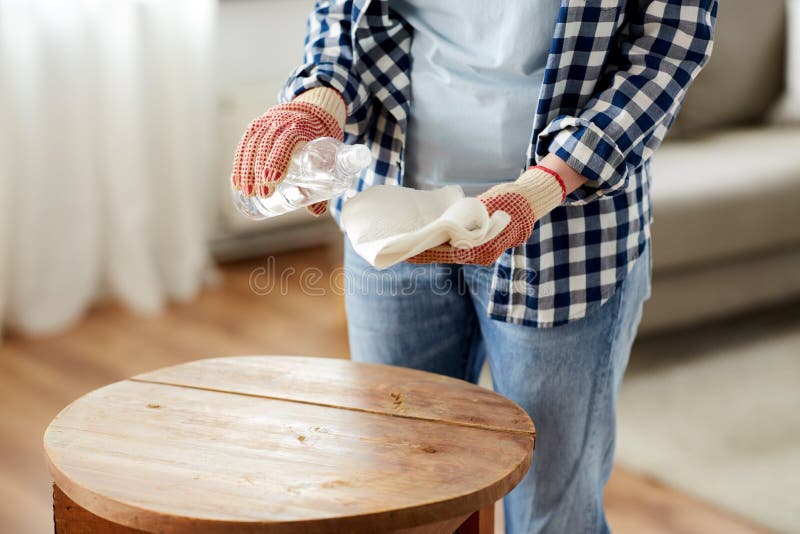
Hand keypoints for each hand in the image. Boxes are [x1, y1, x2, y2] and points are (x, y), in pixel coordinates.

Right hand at [231, 87, 345, 215]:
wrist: (313, 107)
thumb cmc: (322, 135)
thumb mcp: (329, 152)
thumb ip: (324, 180)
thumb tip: (315, 211)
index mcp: (301, 126)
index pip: (286, 141)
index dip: (278, 160)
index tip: (274, 180)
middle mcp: (281, 121)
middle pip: (266, 146)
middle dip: (260, 171)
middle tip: (262, 194)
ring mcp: (266, 122)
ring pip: (252, 146)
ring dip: (247, 170)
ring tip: (248, 192)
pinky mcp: (257, 126)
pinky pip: (245, 144)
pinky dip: (239, 163)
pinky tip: (237, 180)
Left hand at [407, 166, 565, 265]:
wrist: (529, 201)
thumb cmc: (510, 200)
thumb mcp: (489, 206)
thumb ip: (470, 220)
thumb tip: (449, 231)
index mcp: (484, 249)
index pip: (449, 254)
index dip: (427, 254)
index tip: (409, 253)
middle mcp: (481, 255)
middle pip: (446, 255)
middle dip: (424, 252)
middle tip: (402, 248)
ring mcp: (481, 252)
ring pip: (449, 253)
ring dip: (431, 249)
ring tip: (409, 244)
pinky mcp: (478, 246)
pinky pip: (456, 248)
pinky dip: (441, 245)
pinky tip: (427, 239)